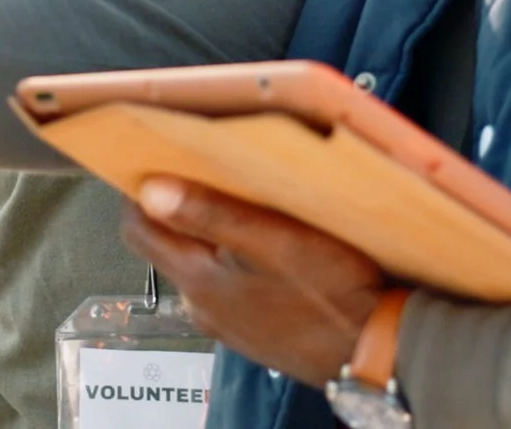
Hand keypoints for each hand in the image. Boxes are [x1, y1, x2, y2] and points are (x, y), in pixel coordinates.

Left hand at [120, 177, 387, 385]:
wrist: (373, 351)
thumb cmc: (330, 292)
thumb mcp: (273, 239)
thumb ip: (210, 214)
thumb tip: (150, 191)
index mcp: (197, 280)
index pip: (137, 229)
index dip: (138, 191)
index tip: (155, 160)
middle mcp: (201, 305)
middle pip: (167, 244)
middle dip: (179, 208)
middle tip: (207, 173)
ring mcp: (226, 322)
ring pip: (200, 265)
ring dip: (212, 234)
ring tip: (247, 207)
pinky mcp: (252, 330)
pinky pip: (229, 286)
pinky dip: (237, 261)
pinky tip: (271, 249)